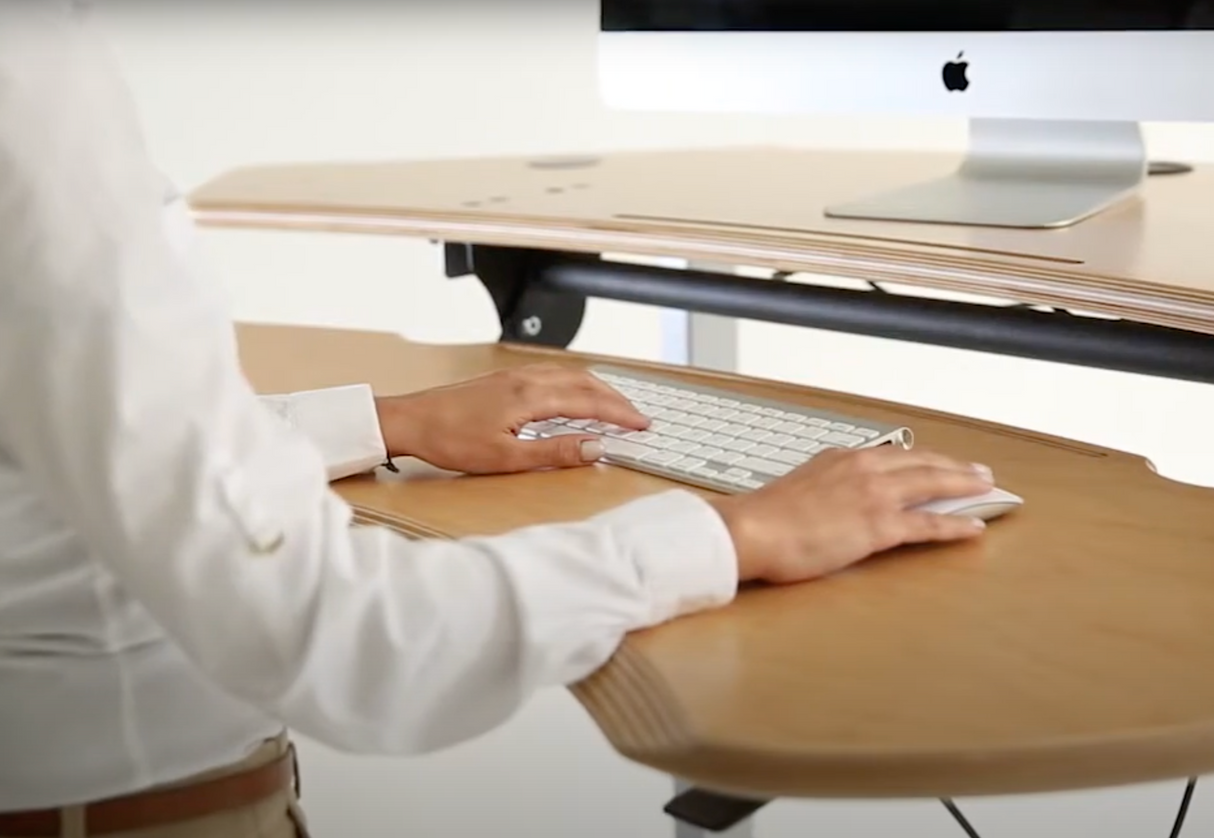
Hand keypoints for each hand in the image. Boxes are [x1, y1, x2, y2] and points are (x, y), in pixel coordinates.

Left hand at [374, 364, 649, 474]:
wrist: (410, 420)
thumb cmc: (450, 440)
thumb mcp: (506, 457)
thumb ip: (554, 452)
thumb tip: (595, 447)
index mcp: (531, 396)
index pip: (590, 402)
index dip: (620, 414)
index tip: (642, 425)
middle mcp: (526, 379)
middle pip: (585, 382)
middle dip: (615, 398)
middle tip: (637, 417)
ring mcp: (514, 376)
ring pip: (569, 375)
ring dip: (597, 388)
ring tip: (614, 406)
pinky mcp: (503, 379)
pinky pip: (552, 374)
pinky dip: (575, 384)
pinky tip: (572, 395)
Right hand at [710, 446, 993, 583]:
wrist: (752, 530)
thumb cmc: (766, 517)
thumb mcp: (800, 487)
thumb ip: (824, 486)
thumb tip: (834, 499)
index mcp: (842, 458)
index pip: (894, 455)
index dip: (924, 459)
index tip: (939, 462)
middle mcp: (863, 468)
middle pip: (923, 462)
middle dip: (955, 467)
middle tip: (979, 472)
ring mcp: (874, 495)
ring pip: (932, 485)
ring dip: (964, 486)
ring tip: (987, 490)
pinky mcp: (879, 526)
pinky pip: (928, 525)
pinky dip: (955, 525)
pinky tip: (974, 527)